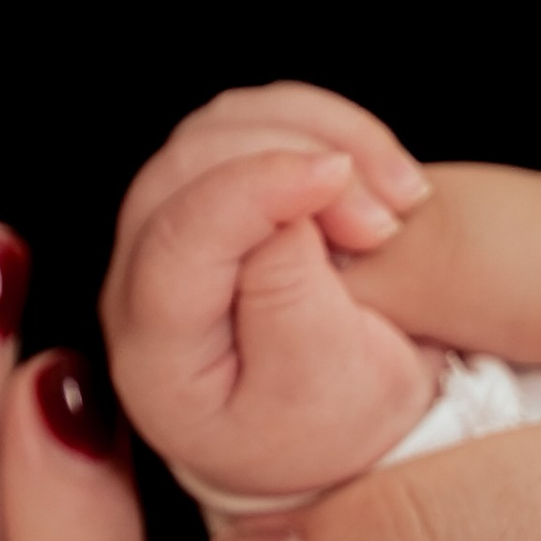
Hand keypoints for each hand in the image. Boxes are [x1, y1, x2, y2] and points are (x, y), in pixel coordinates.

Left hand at [104, 81, 439, 498]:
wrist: (342, 421)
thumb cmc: (331, 421)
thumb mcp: (326, 390)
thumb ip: (291, 302)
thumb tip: (282, 210)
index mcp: (156, 351)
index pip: (177, 242)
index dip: (254, 188)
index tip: (339, 178)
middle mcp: (142, 279)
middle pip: (190, 165)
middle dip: (294, 162)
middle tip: (385, 219)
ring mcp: (172, 224)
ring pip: (222, 125)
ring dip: (319, 135)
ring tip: (398, 198)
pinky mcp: (214, 186)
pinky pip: (257, 118)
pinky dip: (326, 127)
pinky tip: (382, 175)